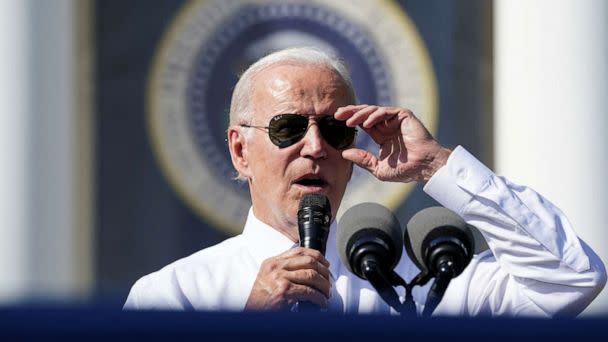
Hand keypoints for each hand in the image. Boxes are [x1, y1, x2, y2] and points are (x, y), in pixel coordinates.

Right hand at [245, 247, 330, 310]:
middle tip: (329, 281)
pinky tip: (322, 302)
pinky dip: (319, 298)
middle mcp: (275, 267)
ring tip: (327, 293)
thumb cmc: (261, 301)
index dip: (316, 255)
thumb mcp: (269, 278)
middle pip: (308, 261)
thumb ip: (284, 270)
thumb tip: (310, 269)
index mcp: (272, 262)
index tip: (325, 263)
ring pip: (311, 275)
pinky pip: (309, 291)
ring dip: (324, 286)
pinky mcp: (284, 291)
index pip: (299, 251)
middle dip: (324, 271)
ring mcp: (279, 278)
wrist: (252, 315)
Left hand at [335, 105, 450, 182]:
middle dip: (350, 112)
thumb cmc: (406, 169)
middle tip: (336, 115)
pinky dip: (375, 116)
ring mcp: (396, 120)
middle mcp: (388, 125)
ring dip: (359, 114)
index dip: (350, 120)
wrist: (424, 167)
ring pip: (373, 111)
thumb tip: (344, 154)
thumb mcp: (378, 167)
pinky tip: (366, 123)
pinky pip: (386, 112)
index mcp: (382, 135)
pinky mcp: (404, 116)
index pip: (362, 123)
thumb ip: (362, 160)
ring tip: (348, 121)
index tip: (335, 121)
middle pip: (365, 114)